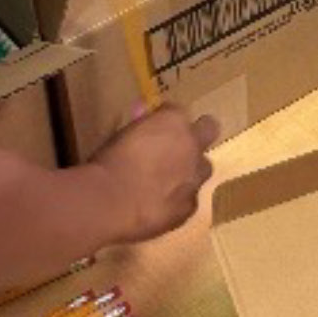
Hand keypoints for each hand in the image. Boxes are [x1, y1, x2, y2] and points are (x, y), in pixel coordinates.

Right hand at [89, 106, 218, 242]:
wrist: (111, 202)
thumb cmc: (109, 161)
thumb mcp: (122, 133)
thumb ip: (139, 123)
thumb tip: (142, 114)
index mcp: (174, 120)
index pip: (178, 110)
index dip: (167, 119)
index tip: (155, 126)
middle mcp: (192, 145)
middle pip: (208, 130)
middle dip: (195, 136)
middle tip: (174, 148)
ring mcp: (195, 177)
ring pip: (203, 168)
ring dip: (189, 170)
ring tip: (166, 181)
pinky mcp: (190, 206)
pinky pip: (189, 198)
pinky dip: (178, 199)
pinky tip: (158, 205)